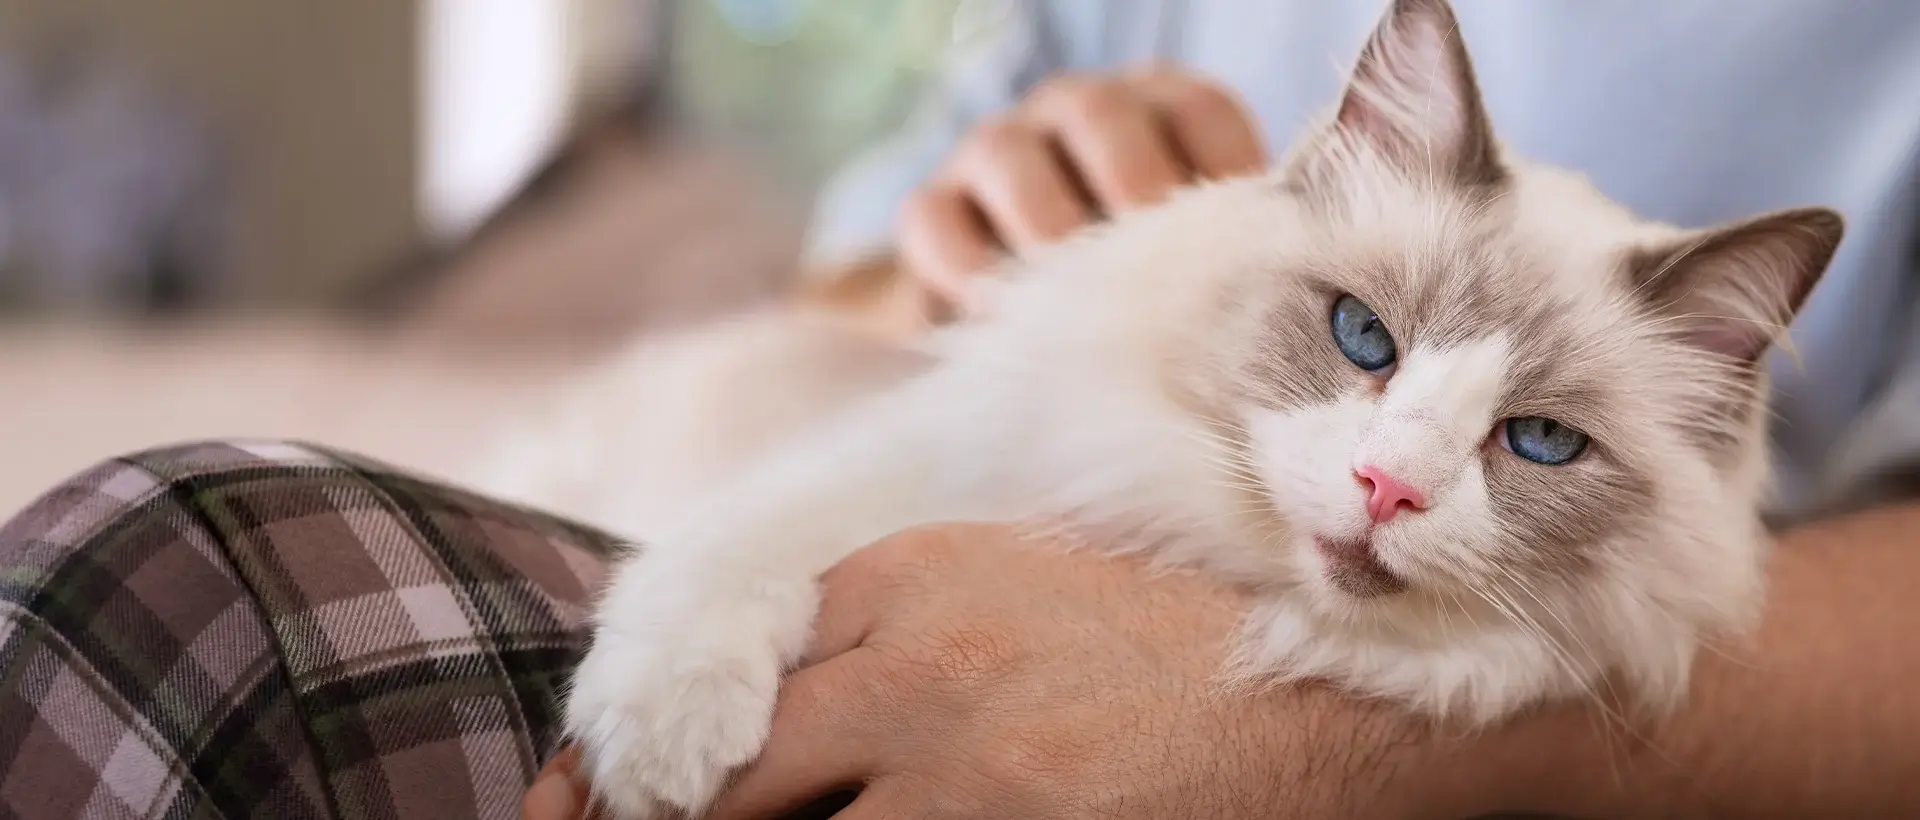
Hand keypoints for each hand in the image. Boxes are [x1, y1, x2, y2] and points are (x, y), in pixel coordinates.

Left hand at [696, 524, 1502, 819]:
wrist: (1339, 677)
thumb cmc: (1174, 626)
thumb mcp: (1013, 577)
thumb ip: (892, 625)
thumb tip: (792, 709)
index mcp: (901, 577)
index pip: (744, 687)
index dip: (719, 767)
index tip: (709, 801)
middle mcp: (914, 665)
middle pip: (740, 780)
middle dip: (724, 818)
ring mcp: (968, 769)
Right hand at [897, 67, 1265, 320]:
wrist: (1023, 342)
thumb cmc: (1140, 308)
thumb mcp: (1196, 279)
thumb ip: (1238, 274)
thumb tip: (1317, 321)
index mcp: (1162, 113)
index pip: (1199, 112)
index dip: (1220, 173)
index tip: (1241, 251)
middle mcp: (1077, 112)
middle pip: (1101, 114)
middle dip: (1133, 188)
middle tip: (1158, 269)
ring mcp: (995, 151)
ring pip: (1008, 155)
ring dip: (1047, 231)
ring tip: (1078, 303)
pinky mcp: (930, 209)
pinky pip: (935, 221)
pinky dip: (967, 270)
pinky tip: (1003, 320)